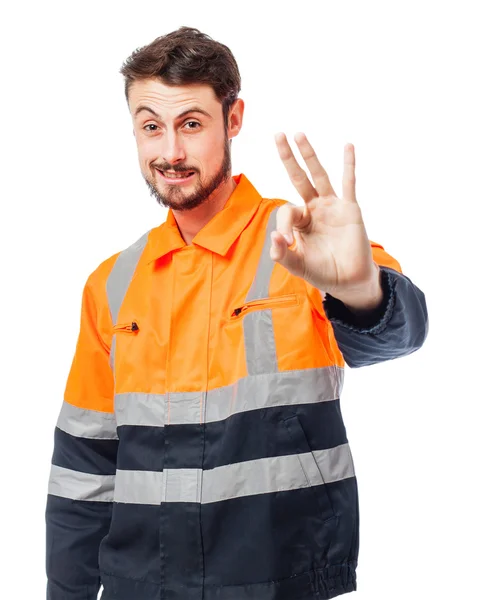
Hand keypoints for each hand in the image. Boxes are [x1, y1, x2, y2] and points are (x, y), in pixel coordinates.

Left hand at [271, 132, 380, 305]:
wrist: (348, 281)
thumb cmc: (322, 272)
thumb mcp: (297, 265)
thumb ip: (282, 255)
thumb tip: (274, 238)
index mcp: (300, 221)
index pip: (287, 211)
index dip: (283, 225)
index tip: (286, 242)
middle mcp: (314, 209)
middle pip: (298, 178)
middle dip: (288, 158)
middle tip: (277, 135)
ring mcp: (332, 206)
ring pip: (319, 176)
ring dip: (309, 155)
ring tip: (299, 135)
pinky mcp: (349, 209)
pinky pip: (348, 184)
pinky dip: (349, 166)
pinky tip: (347, 147)